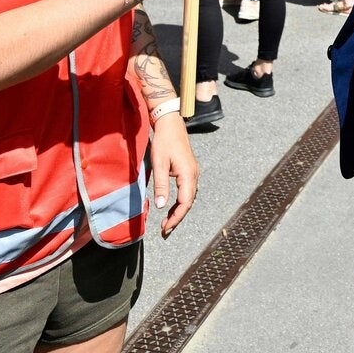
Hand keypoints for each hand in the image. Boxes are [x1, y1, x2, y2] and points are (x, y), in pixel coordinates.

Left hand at [150, 113, 198, 236]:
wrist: (170, 122)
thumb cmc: (164, 141)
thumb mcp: (159, 163)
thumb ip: (161, 185)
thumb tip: (161, 207)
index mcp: (188, 174)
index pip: (185, 203)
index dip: (175, 218)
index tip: (165, 228)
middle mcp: (194, 175)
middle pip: (188, 203)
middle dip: (177, 218)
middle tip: (165, 230)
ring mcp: (193, 172)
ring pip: (188, 198)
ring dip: (179, 211)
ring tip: (167, 222)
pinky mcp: (189, 170)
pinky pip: (187, 191)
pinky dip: (180, 202)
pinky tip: (172, 206)